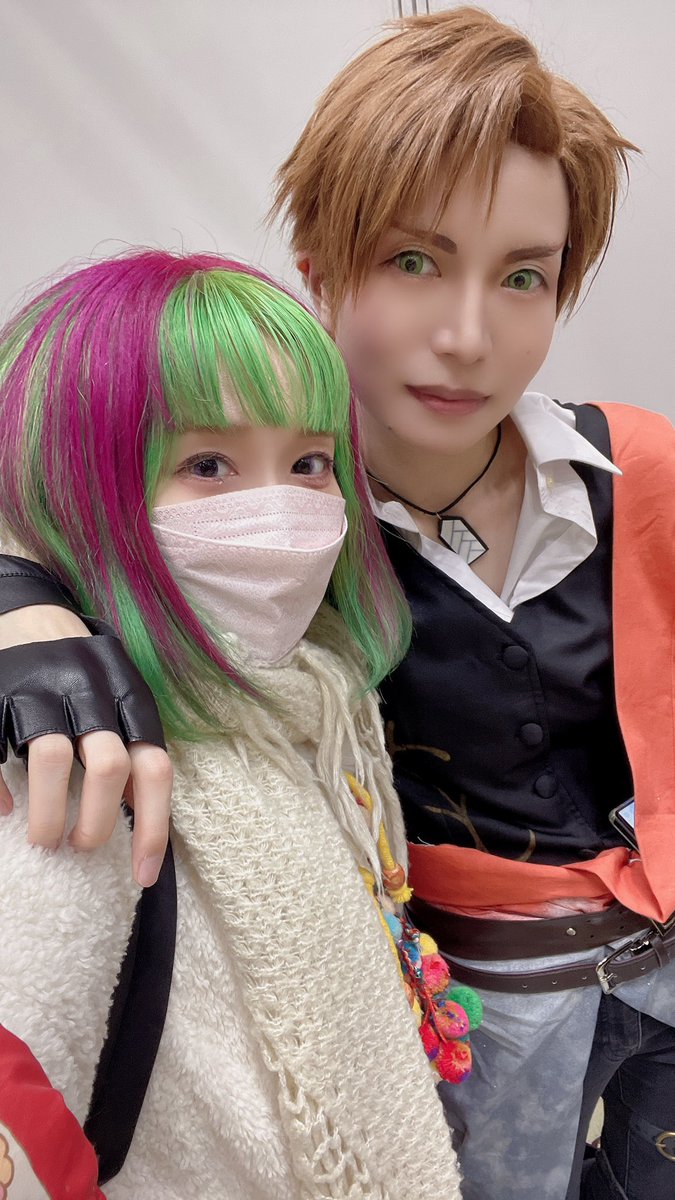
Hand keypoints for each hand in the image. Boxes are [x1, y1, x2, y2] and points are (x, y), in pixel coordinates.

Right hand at [0, 606, 171, 886]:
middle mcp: (88, 691)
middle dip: (96, 822)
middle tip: (82, 847)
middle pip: (106, 765)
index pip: (154, 768)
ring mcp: (39, 690)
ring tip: (44, 840)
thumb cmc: (86, 678)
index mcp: (128, 697)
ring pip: (51, 759)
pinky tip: (3, 810)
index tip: (143, 876)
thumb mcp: (122, 701)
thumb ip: (135, 750)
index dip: (154, 828)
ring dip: (48, 814)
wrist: (31, 612)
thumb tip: (146, 823)